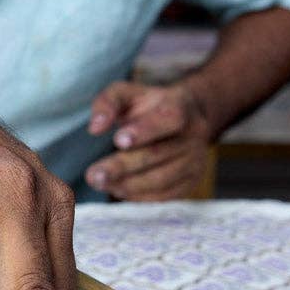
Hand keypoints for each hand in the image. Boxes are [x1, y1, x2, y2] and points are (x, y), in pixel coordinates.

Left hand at [85, 79, 213, 200]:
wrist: (188, 118)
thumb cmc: (149, 106)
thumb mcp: (127, 93)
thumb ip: (108, 103)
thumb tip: (95, 127)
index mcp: (180, 106)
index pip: (168, 119)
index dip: (144, 131)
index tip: (117, 141)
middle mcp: (194, 134)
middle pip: (157, 154)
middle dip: (122, 167)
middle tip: (93, 176)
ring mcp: (196, 160)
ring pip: (161, 180)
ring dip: (127, 185)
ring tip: (100, 183)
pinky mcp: (191, 182)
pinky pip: (164, 196)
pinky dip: (138, 197)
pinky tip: (118, 190)